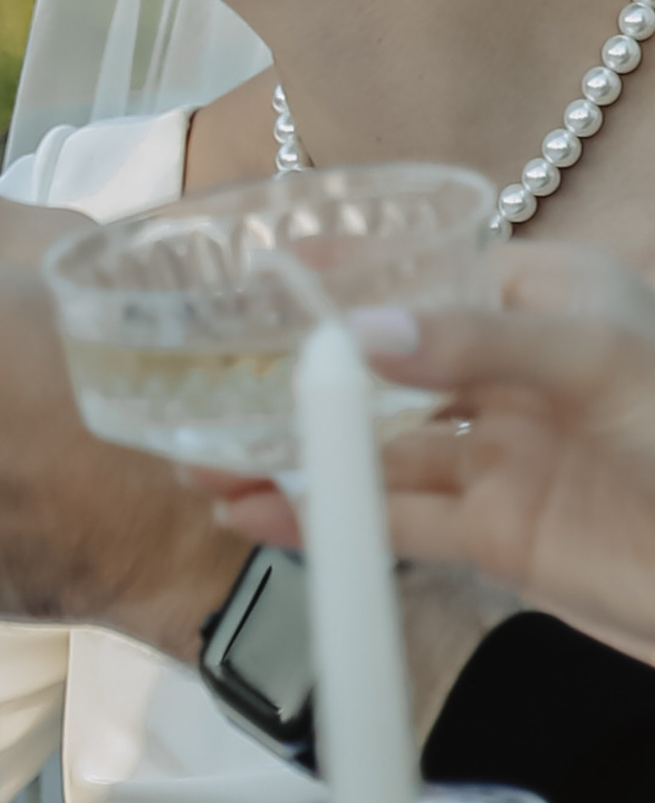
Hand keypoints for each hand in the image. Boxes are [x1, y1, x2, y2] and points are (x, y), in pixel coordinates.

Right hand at [210, 243, 654, 657]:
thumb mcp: (602, 364)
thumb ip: (479, 346)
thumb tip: (360, 335)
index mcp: (547, 302)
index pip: (426, 274)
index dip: (345, 273)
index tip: (263, 271)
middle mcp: (510, 374)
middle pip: (381, 368)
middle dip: (292, 381)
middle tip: (201, 386)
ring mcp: (497, 456)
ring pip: (371, 450)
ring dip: (288, 459)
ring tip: (200, 467)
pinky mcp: (491, 532)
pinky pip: (389, 520)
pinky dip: (320, 520)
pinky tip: (255, 515)